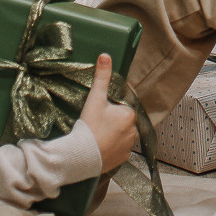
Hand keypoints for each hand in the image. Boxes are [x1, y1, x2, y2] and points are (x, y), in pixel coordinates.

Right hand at [79, 53, 138, 171]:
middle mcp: (134, 131)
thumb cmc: (89, 126)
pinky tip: (101, 146)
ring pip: (121, 135)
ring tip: (97, 135)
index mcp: (130, 114)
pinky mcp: (123, 159)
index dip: (109, 108)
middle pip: (122, 121)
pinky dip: (112, 147)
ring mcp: (129, 146)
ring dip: (113, 134)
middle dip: (112, 121)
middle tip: (96, 124)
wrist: (81, 156)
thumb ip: (102, 77)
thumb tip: (105, 56)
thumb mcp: (95, 98)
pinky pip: (119, 149)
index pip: (122, 106)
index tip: (99, 113)